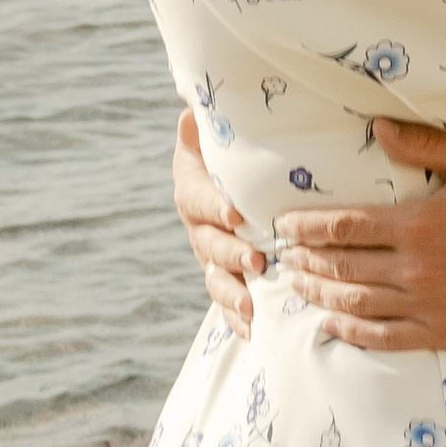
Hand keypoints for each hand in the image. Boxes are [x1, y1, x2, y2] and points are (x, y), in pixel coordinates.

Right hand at [172, 107, 259, 336]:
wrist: (226, 184)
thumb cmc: (226, 157)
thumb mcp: (213, 139)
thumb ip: (203, 128)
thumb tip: (190, 113)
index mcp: (193, 193)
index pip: (199, 200)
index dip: (215, 207)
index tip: (235, 213)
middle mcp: (198, 229)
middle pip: (209, 245)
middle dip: (231, 254)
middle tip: (255, 259)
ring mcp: (210, 258)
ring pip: (216, 279)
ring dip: (232, 294)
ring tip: (251, 307)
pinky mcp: (225, 279)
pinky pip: (226, 303)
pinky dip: (236, 319)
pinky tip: (253, 334)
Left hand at [276, 121, 445, 352]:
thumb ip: (421, 145)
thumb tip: (376, 127)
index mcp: (416, 225)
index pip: (342, 227)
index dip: (306, 228)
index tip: (284, 226)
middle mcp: (414, 268)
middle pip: (341, 267)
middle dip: (305, 262)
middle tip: (282, 258)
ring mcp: (426, 305)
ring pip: (355, 303)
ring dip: (319, 295)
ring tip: (296, 286)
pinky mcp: (442, 332)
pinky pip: (384, 337)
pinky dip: (351, 332)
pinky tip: (330, 324)